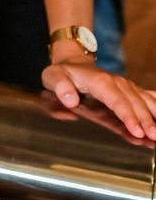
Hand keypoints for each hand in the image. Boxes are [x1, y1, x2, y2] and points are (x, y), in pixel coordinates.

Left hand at [41, 57, 155, 140]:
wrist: (73, 62)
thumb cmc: (63, 72)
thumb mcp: (53, 76)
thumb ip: (60, 86)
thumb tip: (70, 100)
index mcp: (100, 81)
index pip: (116, 100)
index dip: (127, 116)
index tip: (136, 131)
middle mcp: (117, 82)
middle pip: (134, 103)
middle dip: (146, 120)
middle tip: (153, 137)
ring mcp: (126, 86)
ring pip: (145, 100)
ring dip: (155, 115)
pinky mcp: (130, 90)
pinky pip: (148, 96)